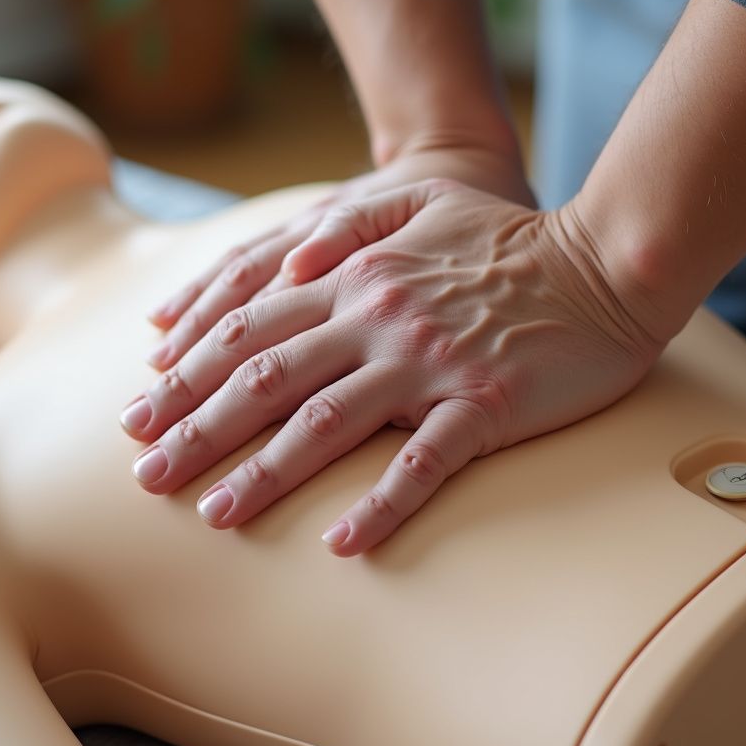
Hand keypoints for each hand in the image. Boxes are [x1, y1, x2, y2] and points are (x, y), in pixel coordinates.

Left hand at [120, 179, 666, 555]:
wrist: (602, 262)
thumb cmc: (508, 236)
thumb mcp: (419, 201)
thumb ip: (345, 226)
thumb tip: (289, 266)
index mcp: (360, 278)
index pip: (254, 326)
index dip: (191, 371)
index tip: (143, 411)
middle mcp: (381, 321)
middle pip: (269, 378)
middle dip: (198, 426)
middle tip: (144, 474)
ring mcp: (431, 365)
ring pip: (326, 423)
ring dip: (264, 471)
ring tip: (212, 514)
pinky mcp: (484, 405)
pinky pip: (423, 463)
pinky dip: (382, 504)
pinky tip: (344, 544)